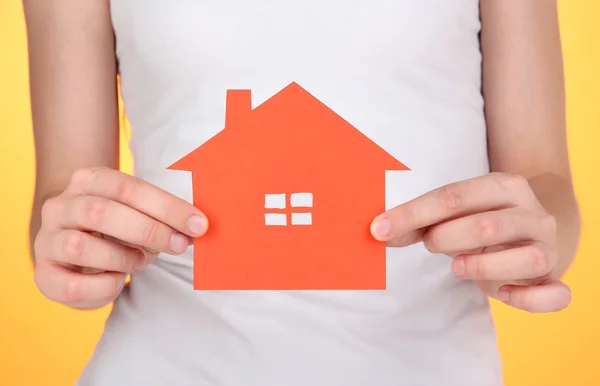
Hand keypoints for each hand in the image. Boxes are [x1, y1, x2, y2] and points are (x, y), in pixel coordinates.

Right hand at [33, 167, 207, 309]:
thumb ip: (163, 217)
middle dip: (148, 230)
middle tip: (178, 245)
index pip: (127, 187)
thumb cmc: (117, 229)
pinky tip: (117, 281)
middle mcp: (61, 206)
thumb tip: (196, 227)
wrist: (75, 250)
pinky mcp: (43, 274)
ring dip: (122, 258)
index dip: (166, 207)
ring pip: (81, 247)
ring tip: (138, 262)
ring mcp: (47, 239)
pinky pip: (71, 285)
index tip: (198, 224)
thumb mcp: (139, 213)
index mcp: (88, 180)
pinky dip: (103, 287)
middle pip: (101, 212)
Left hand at [370, 172, 570, 312]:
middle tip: (430, 245)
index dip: (412, 214)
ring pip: (527, 259)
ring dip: (482, 267)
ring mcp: (548, 245)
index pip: (453, 196)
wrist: (532, 232)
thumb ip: (419, 223)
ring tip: (458, 267)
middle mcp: (531, 212)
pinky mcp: (555, 277)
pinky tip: (502, 294)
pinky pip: (556, 295)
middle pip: (485, 226)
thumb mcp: (453, 216)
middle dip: (446, 238)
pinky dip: (528, 300)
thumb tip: (379, 232)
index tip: (378, 229)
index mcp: (503, 186)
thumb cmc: (482, 224)